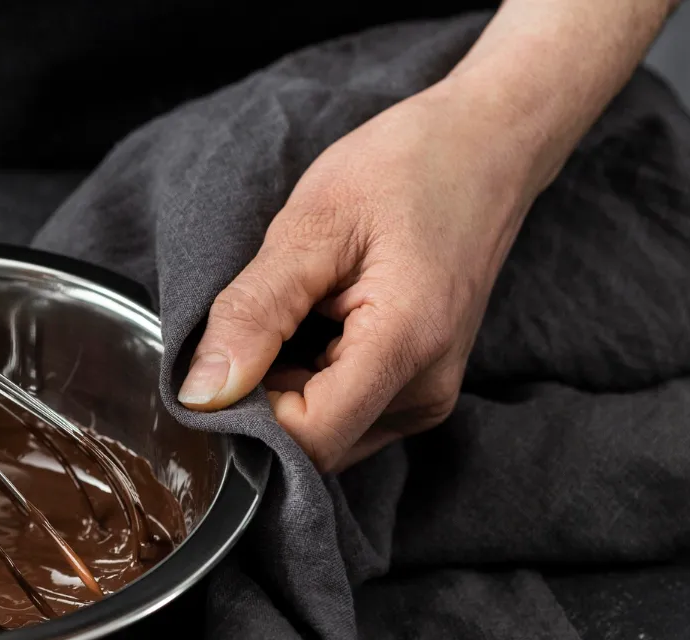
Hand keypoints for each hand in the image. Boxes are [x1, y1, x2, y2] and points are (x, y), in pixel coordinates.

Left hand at [176, 82, 537, 471]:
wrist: (488, 144)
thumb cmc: (406, 168)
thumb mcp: (312, 226)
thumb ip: (253, 313)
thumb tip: (200, 395)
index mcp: (406, 348)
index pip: (306, 440)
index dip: (245, 419)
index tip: (214, 367)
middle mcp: (424, 393)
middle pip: (312, 445)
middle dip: (262, 402)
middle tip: (253, 323)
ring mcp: (426, 398)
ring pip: (324, 434)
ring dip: (284, 389)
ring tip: (295, 313)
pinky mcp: (418, 390)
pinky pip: (343, 413)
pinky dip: (309, 381)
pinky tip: (314, 324)